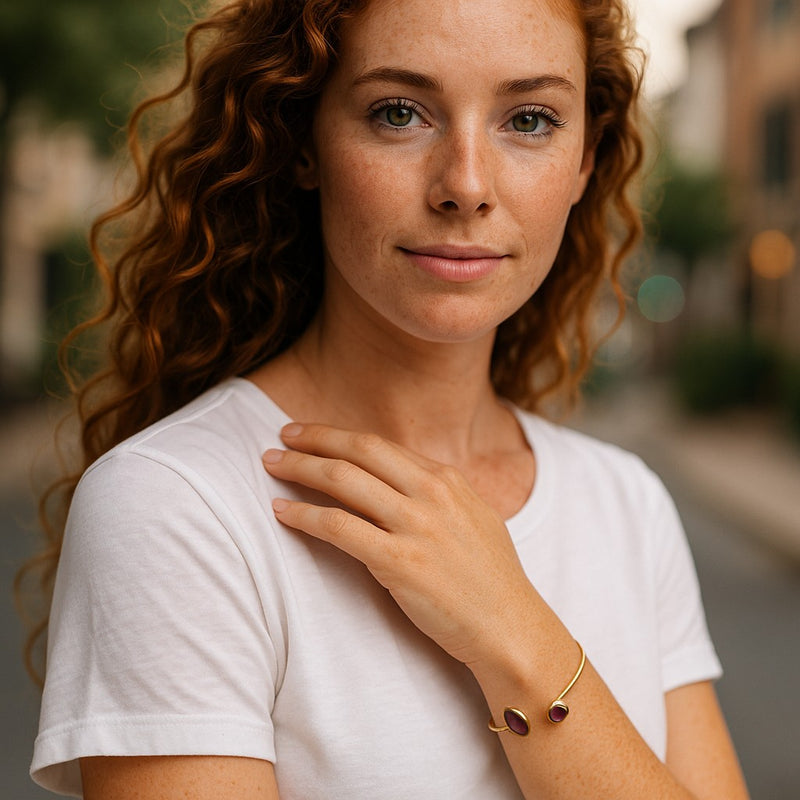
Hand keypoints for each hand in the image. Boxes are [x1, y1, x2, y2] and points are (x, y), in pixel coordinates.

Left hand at [262, 423, 536, 667]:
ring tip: (271, 465)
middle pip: (358, 450)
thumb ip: (436, 493)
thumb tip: (397, 478)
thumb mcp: (472, 517)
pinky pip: (339, 528)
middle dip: (314, 438)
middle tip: (281, 435)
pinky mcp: (400, 562)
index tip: (311, 434)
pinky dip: (304, 515)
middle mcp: (431, 492)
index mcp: (447, 478)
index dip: (339, 435)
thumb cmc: (490, 578)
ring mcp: (416, 525)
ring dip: (300, 468)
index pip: (381, 444)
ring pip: (343, 481)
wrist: (510, 628)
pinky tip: (282, 512)